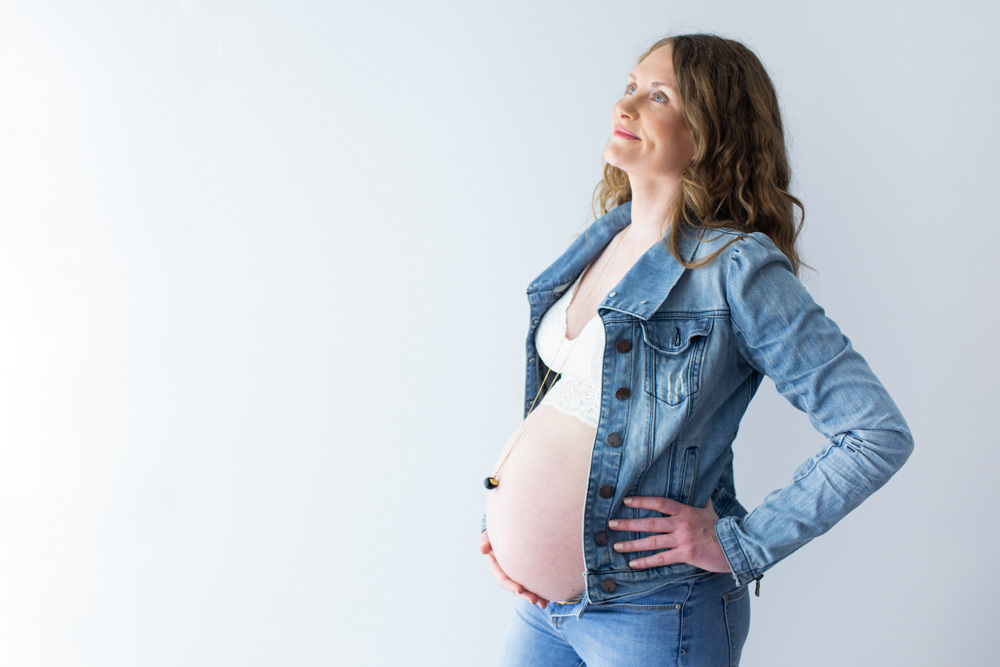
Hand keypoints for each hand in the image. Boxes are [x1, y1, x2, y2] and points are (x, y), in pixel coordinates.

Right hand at [479, 530, 549, 608]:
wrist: (506, 532)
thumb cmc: (495, 534)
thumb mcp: (487, 536)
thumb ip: (485, 541)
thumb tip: (483, 549)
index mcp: (497, 569)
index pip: (503, 579)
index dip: (511, 585)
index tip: (520, 590)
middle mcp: (507, 576)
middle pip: (516, 588)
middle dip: (525, 595)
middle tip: (535, 600)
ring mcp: (516, 577)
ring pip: (525, 590)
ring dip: (534, 597)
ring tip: (544, 604)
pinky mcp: (525, 575)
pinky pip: (532, 585)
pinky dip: (540, 592)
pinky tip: (548, 598)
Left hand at [607, 496, 731, 572]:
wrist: (735, 546)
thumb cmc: (721, 528)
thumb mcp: (710, 510)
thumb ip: (702, 500)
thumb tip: (703, 488)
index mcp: (685, 511)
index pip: (659, 503)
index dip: (642, 501)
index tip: (626, 501)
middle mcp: (681, 524)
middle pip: (650, 522)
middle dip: (628, 523)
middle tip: (611, 524)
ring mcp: (682, 540)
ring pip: (652, 541)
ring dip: (632, 544)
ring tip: (617, 545)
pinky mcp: (685, 554)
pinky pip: (661, 559)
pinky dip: (646, 562)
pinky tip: (633, 564)